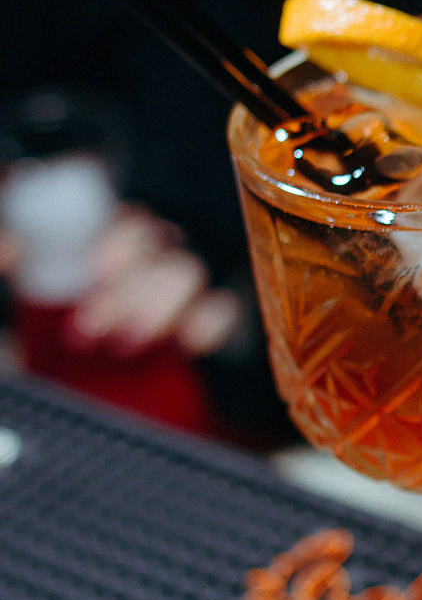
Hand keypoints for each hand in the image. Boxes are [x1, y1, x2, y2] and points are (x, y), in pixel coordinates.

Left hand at [1, 204, 241, 355]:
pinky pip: (222, 309)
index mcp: (100, 240)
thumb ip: (5, 261)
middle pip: (156, 245)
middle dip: (125, 289)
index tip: (97, 272)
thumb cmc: (40, 333)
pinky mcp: (199, 322)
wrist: (59, 382)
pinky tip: (186, 346)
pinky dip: (207, 325)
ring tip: (126, 346)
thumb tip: (12, 248)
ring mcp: (173, 287)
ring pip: (188, 272)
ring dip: (158, 307)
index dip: (119, 239)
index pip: (125, 218)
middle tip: (89, 330)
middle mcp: (140, 256)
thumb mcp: (21, 292)